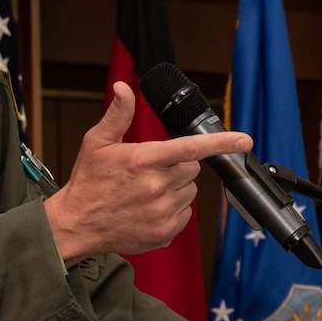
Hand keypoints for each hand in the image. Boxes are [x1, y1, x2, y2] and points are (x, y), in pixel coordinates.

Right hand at [42, 82, 252, 264]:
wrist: (76, 224)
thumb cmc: (88, 182)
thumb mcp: (97, 142)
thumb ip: (118, 115)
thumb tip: (124, 88)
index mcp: (143, 160)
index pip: (191, 147)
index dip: (221, 142)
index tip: (245, 139)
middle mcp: (156, 186)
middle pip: (192, 168)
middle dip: (179, 165)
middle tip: (153, 170)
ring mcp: (161, 212)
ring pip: (190, 191)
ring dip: (176, 188)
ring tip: (147, 191)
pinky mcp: (164, 232)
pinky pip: (185, 214)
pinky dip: (173, 209)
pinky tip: (149, 208)